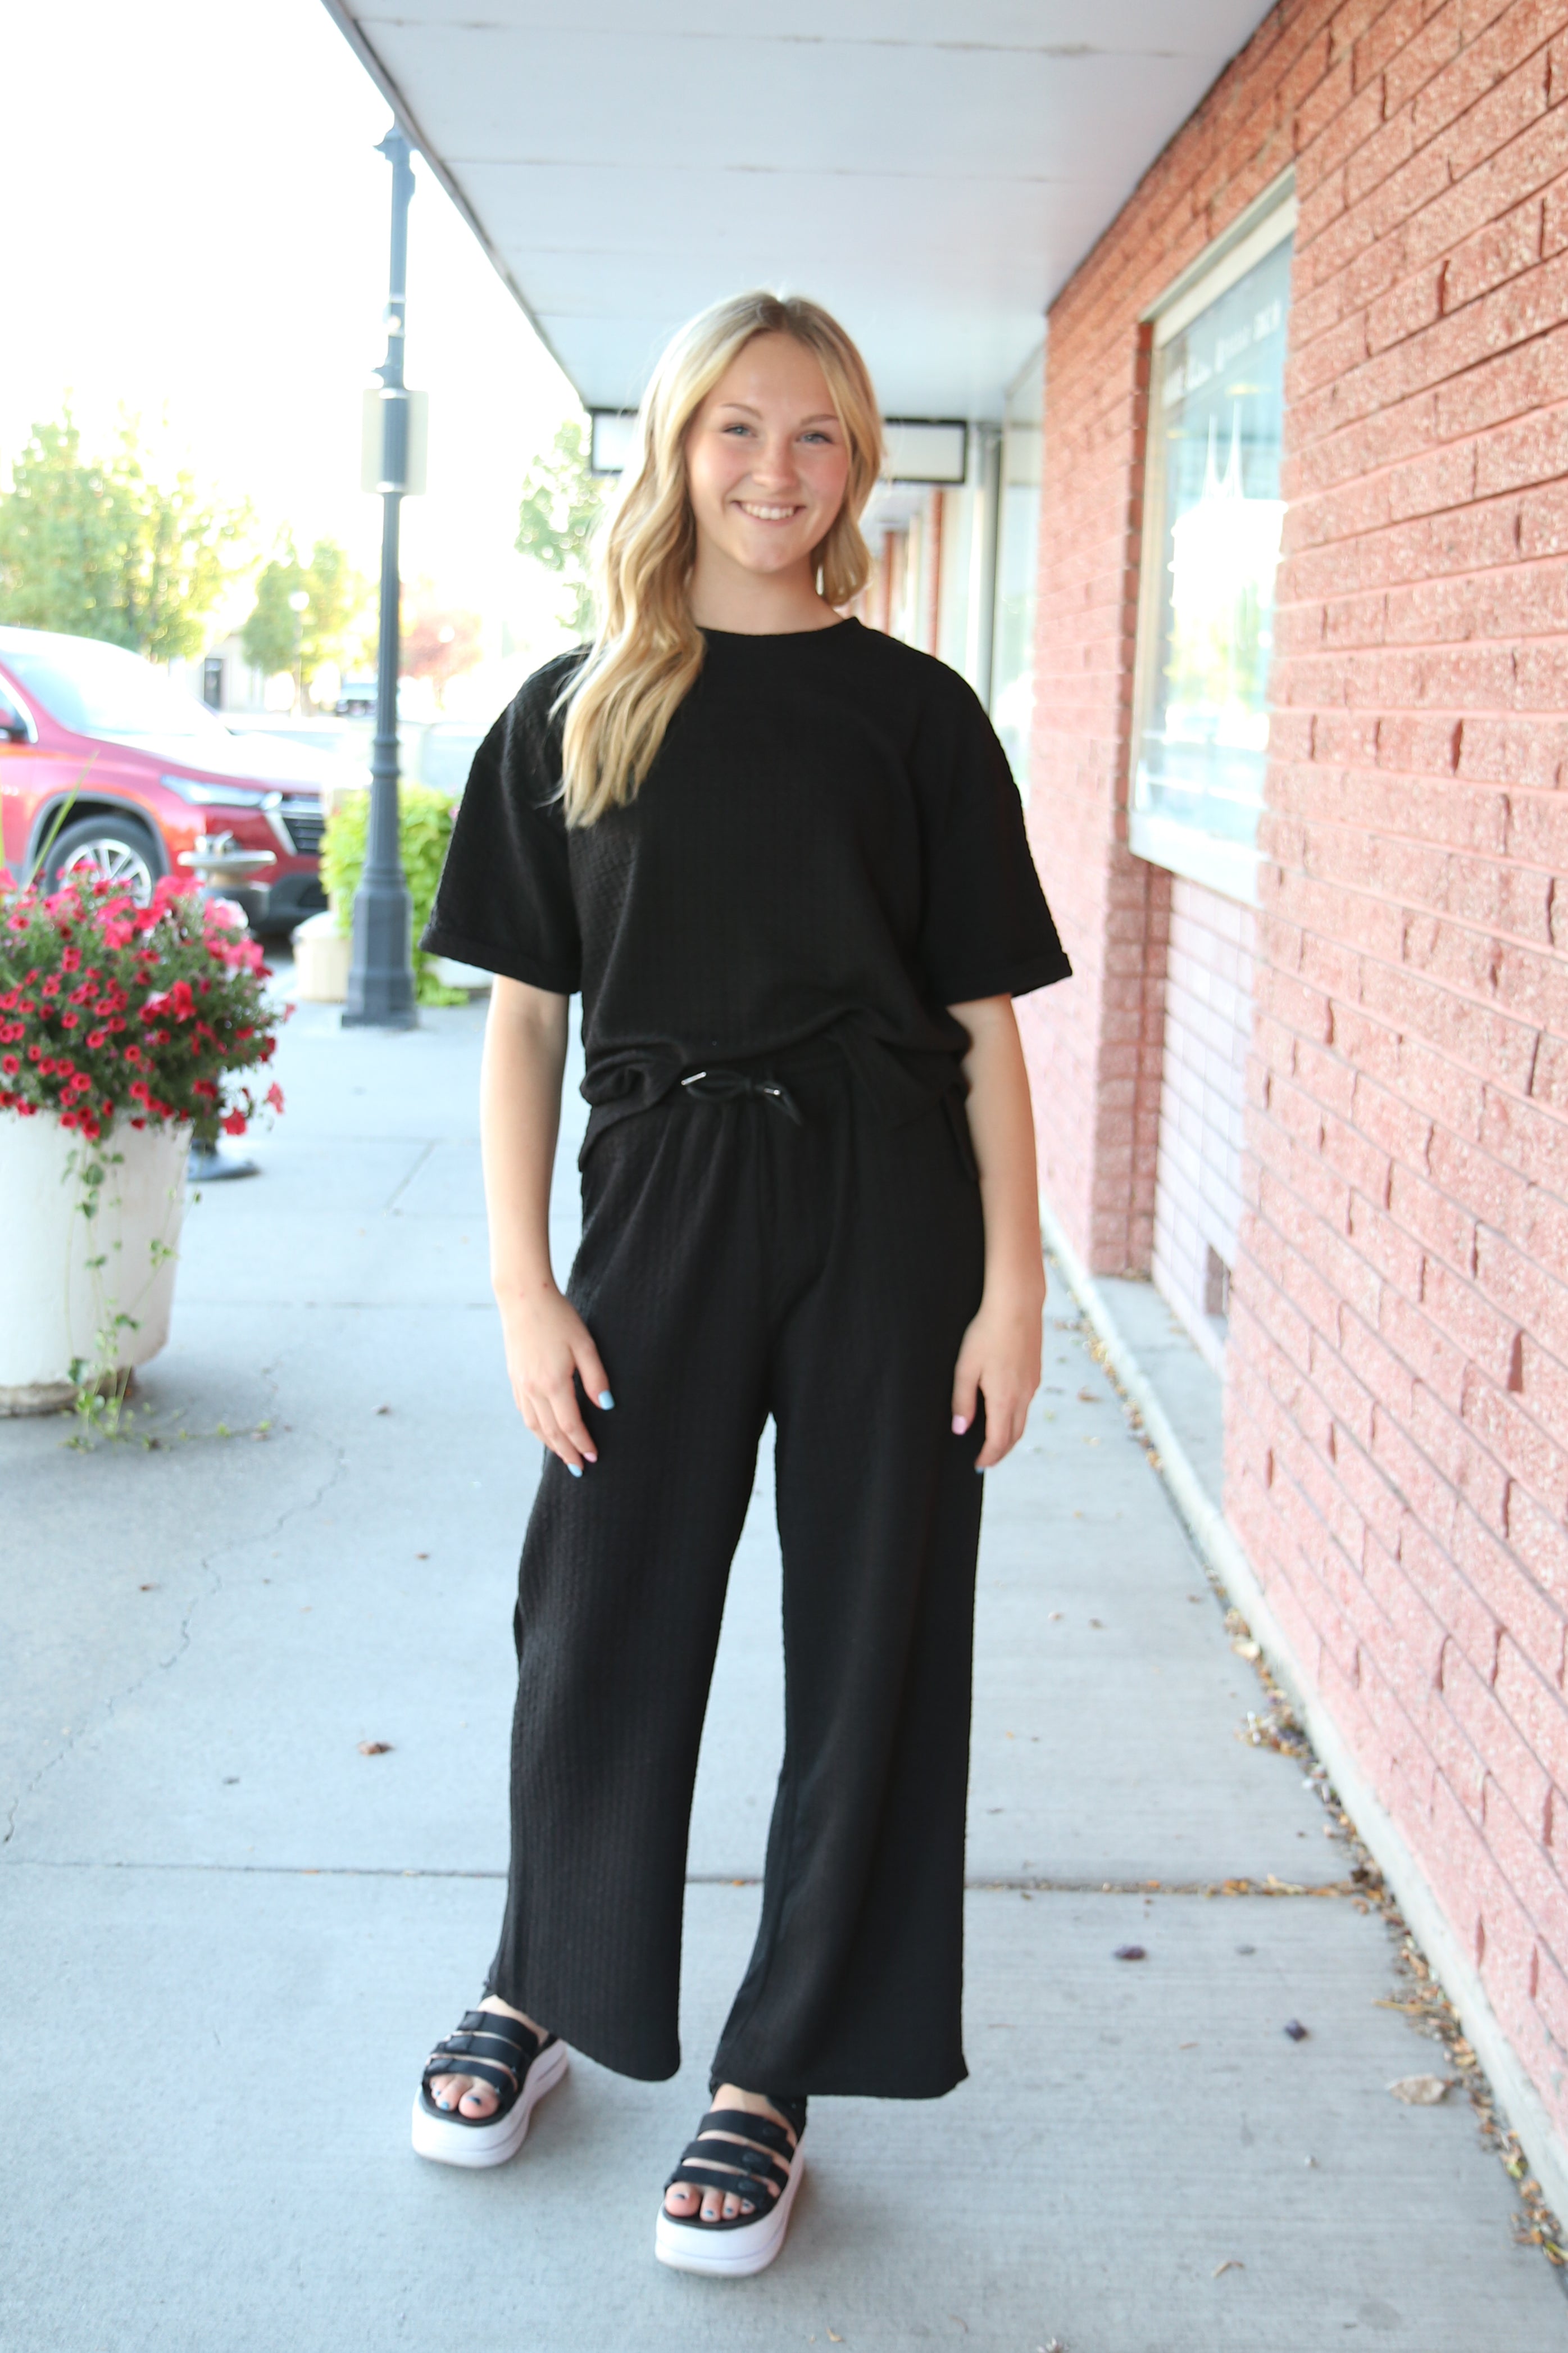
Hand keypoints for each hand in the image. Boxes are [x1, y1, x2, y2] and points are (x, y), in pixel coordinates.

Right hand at [497, 1284, 611, 1473]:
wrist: (524, 1298)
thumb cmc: (559, 1318)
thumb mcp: (585, 1344)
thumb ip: (596, 1377)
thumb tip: (606, 1406)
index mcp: (553, 1383)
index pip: (570, 1425)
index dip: (583, 1444)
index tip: (594, 1457)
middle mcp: (533, 1389)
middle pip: (551, 1432)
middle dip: (566, 1453)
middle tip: (579, 1468)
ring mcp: (521, 1384)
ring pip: (534, 1426)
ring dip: (550, 1444)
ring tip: (563, 1456)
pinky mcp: (515, 1378)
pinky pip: (524, 1412)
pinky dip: (535, 1428)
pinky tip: (543, 1431)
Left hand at [950, 1279, 1043, 1469]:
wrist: (1017, 1305)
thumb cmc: (986, 1334)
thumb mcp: (965, 1368)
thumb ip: (962, 1401)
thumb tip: (961, 1430)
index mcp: (1004, 1399)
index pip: (999, 1441)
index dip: (988, 1457)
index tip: (977, 1465)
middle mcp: (1023, 1396)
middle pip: (1014, 1435)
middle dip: (1000, 1452)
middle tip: (986, 1460)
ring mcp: (1033, 1384)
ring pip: (1022, 1419)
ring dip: (1009, 1435)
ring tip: (995, 1441)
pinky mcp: (1036, 1372)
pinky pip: (1027, 1403)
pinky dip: (1015, 1416)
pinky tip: (1005, 1410)